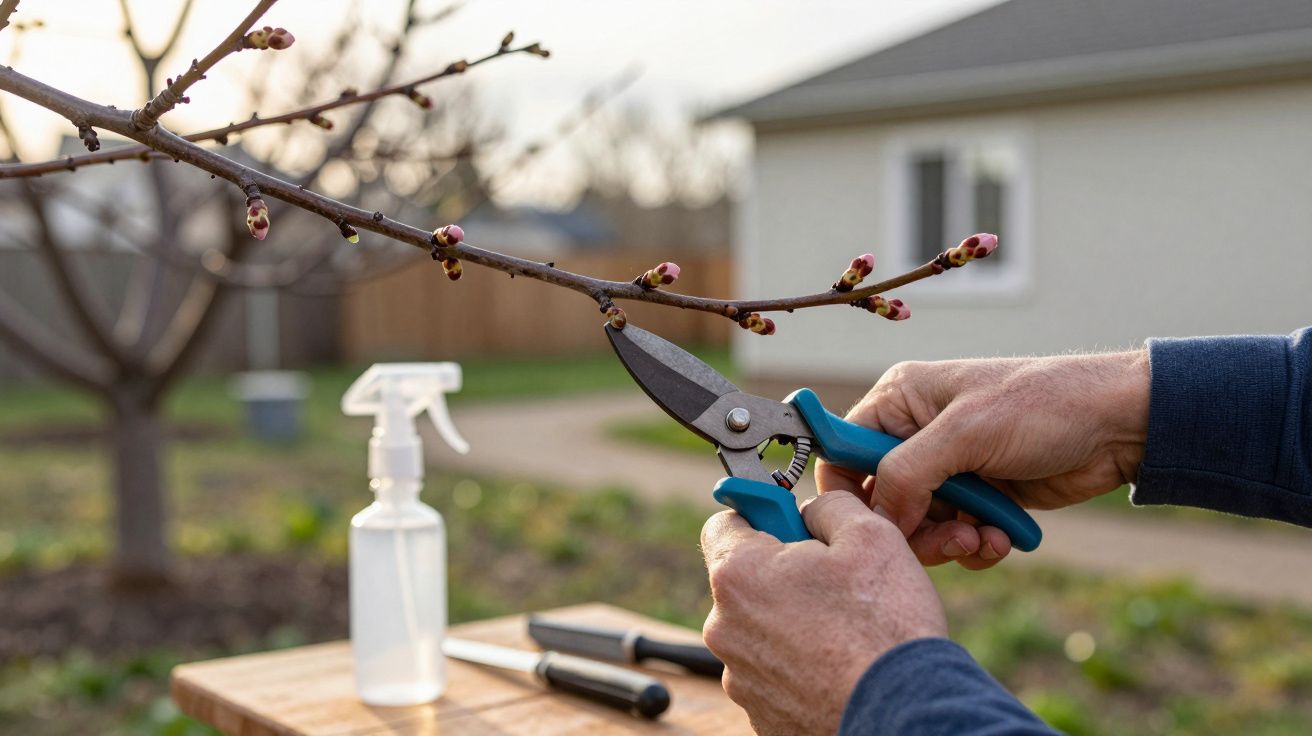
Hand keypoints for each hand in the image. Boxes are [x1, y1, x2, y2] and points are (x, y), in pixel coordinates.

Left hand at [700, 491, 945, 734]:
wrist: (904, 714)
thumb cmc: (887, 625)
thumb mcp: (870, 534)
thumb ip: (827, 505)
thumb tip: (812, 509)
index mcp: (739, 574)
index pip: (722, 523)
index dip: (760, 514)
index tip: (791, 523)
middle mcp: (725, 627)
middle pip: (746, 579)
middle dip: (783, 572)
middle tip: (835, 581)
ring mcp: (739, 675)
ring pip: (761, 627)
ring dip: (793, 620)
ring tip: (845, 630)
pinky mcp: (760, 712)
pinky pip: (774, 670)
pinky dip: (800, 663)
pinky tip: (839, 665)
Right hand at [816, 352, 1149, 568]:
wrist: (1119, 427)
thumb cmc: (1043, 405)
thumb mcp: (966, 432)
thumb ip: (908, 473)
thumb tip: (876, 519)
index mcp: (900, 400)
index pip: (842, 450)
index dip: (848, 491)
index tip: (866, 526)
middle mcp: (916, 435)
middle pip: (879, 499)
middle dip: (910, 528)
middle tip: (948, 537)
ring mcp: (948, 469)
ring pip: (916, 526)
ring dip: (947, 542)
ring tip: (981, 537)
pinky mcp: (977, 498)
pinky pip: (953, 537)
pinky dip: (974, 546)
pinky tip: (1001, 536)